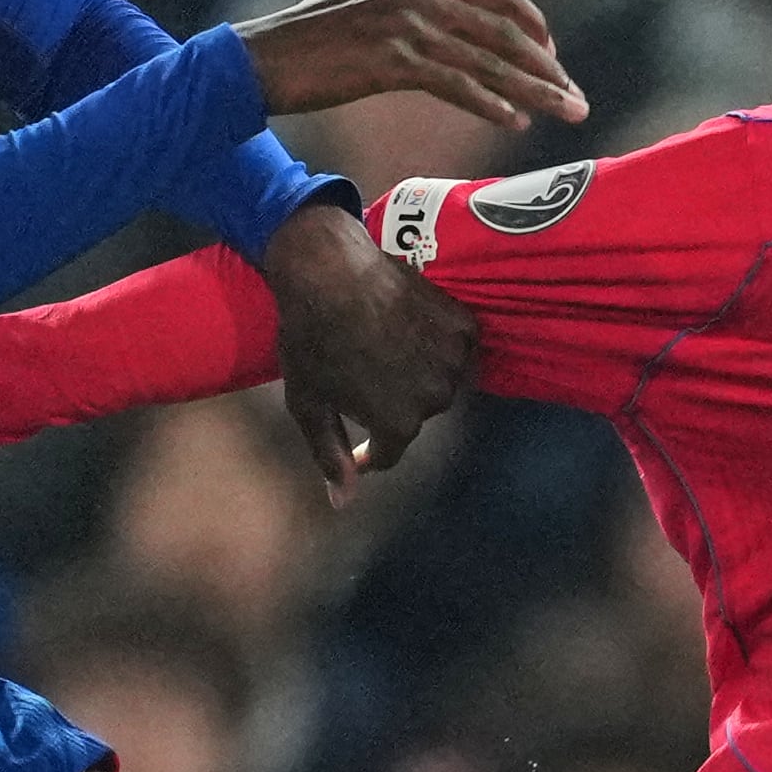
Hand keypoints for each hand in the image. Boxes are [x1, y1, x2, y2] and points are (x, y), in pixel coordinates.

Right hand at [236, 0, 589, 134]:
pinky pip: (456, 84)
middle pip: (505, 30)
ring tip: (567, 114)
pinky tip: (515, 122)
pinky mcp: (390, 61)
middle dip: (548, 68)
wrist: (260, 59)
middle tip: (577, 99)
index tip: (553, 58)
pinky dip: (490, 103)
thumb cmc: (311, 26)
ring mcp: (406, 25)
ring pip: (489, 61)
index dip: (533, 26)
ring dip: (534, 91)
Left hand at [264, 200, 479, 495]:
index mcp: (398, 422)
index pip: (389, 452)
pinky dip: (435, 342)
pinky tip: (403, 325)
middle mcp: (434, 398)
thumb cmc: (309, 337)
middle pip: (414, 416)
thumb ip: (330, 456)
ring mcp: (453, 360)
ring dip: (414, 371)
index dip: (365, 444)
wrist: (327, 268)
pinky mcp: (463, 326)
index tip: (348, 416)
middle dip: (389, 401)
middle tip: (359, 366)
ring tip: (380, 343)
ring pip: (437, 382)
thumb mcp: (308, 404)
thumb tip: (344, 503)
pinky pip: (454, 349)